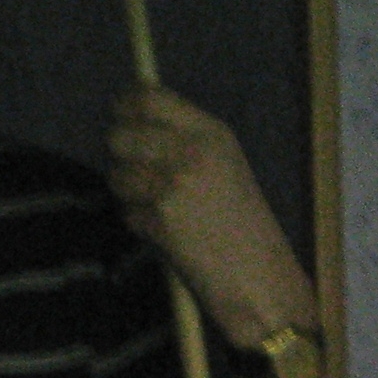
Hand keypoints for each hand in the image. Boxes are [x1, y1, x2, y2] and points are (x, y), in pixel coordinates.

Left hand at [104, 84, 314, 347]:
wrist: (261, 279)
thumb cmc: (244, 225)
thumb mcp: (223, 166)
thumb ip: (182, 140)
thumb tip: (130, 120)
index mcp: (212, 132)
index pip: (148, 98)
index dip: (125, 106)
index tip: (120, 118)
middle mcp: (191, 150)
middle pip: (120, 135)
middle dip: (120, 156)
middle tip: (137, 174)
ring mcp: (173, 183)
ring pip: (117, 175)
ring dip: (128, 195)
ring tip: (161, 211)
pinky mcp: (159, 217)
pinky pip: (127, 212)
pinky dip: (140, 225)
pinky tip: (169, 236)